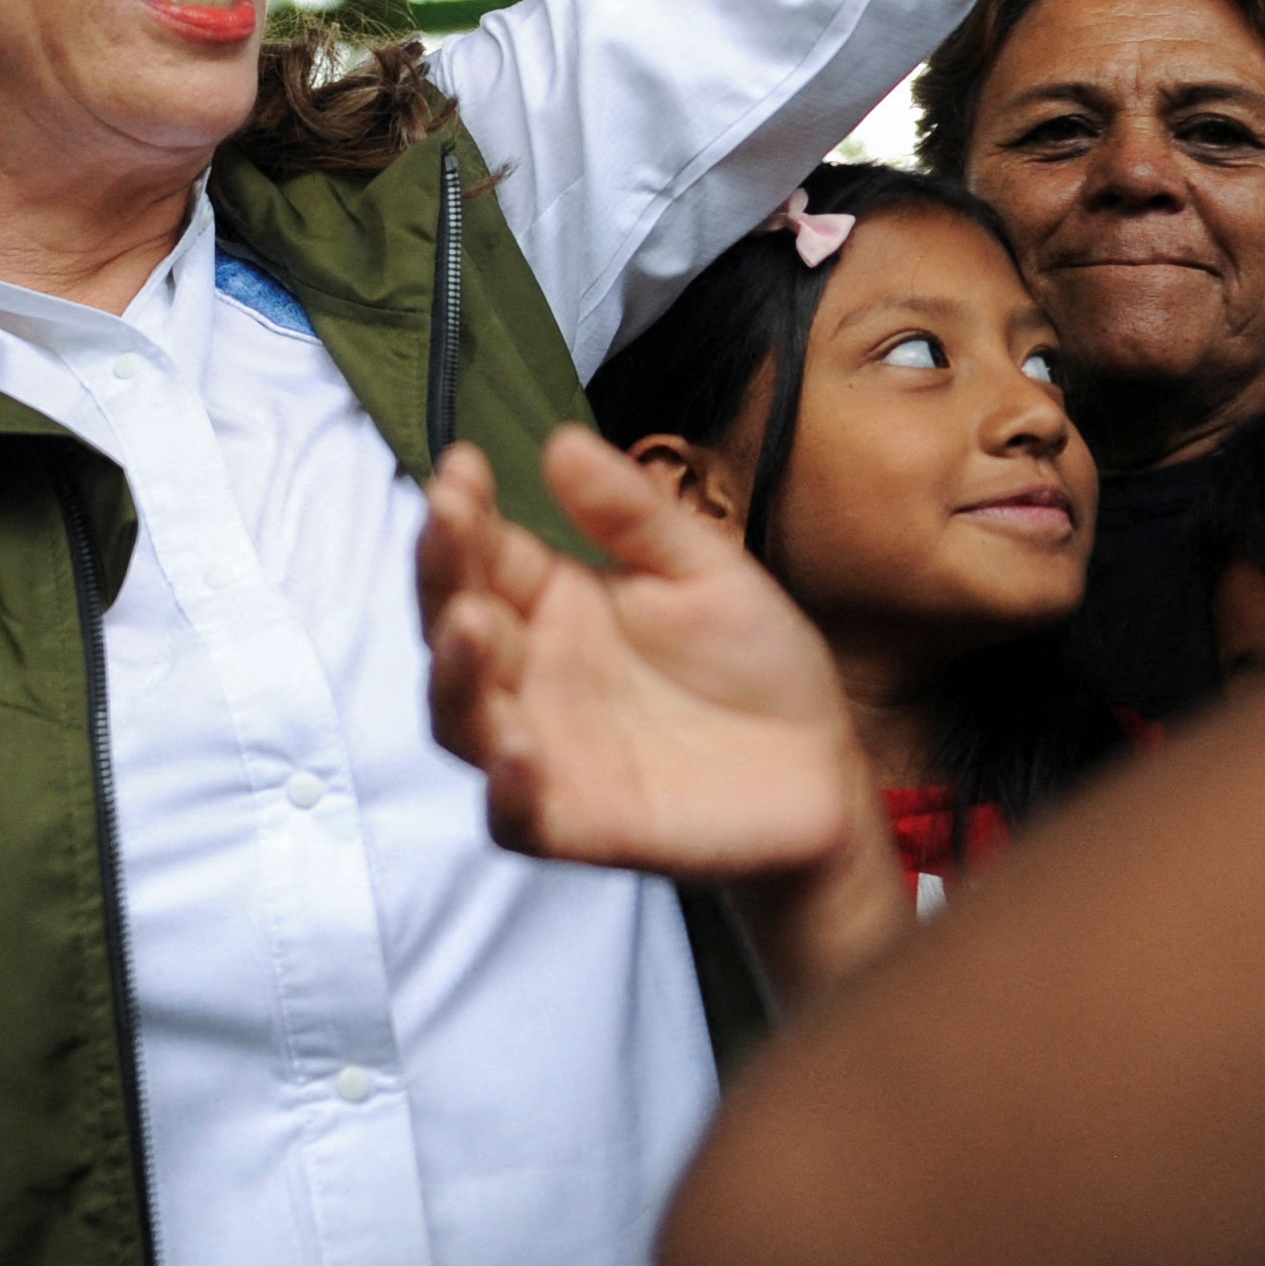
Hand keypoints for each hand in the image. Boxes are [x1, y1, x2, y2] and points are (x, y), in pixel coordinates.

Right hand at [419, 436, 866, 879]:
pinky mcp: (578, 823)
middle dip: (439, 574)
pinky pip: (516, 817)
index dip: (460, 511)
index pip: (480, 552)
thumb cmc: (755, 666)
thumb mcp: (705, 569)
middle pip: (452, 625)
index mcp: (553, 603)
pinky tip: (517, 751)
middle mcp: (532, 674)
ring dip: (453, 674)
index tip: (463, 467)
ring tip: (470, 626)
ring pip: (461, 719)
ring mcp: (546, 751)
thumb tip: (562, 441)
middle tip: (448, 526)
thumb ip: (633, 515)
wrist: (824, 771)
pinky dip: (506, 790)